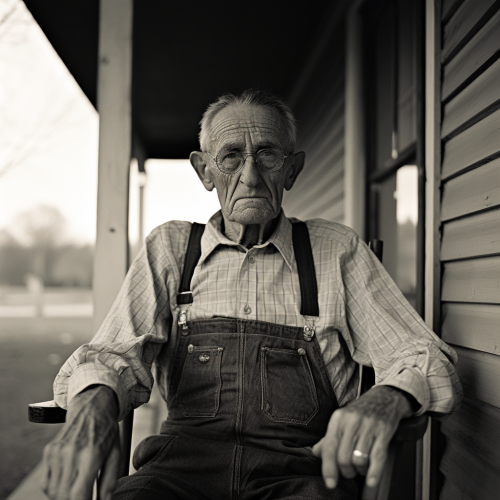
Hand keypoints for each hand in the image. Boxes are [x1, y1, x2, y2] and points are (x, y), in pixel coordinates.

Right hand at [41, 385, 120, 499]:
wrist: (92, 407)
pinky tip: (69, 482)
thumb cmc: (107, 432)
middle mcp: (70, 454)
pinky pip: (46, 483)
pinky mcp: (49, 452)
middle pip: (64, 496)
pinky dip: (56, 489)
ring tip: (79, 490)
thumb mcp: (115, 455)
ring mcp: (56, 453)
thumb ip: (109, 482)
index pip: (78, 495)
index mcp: (90, 455)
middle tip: (86, 496)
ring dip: (65, 497)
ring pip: (53, 492)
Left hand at [312, 386, 415, 493]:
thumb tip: (316, 453)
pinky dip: (374, 473)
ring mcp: (369, 426)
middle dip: (346, 471)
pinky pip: (377, 457)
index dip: (328, 468)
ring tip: (362, 467)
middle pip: (344, 457)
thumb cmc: (360, 413)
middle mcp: (352, 421)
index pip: (329, 447)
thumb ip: (329, 438)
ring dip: (360, 471)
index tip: (330, 483)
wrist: (384, 398)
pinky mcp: (384, 431)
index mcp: (338, 419)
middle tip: (350, 471)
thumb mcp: (342, 420)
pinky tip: (371, 480)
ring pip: (359, 459)